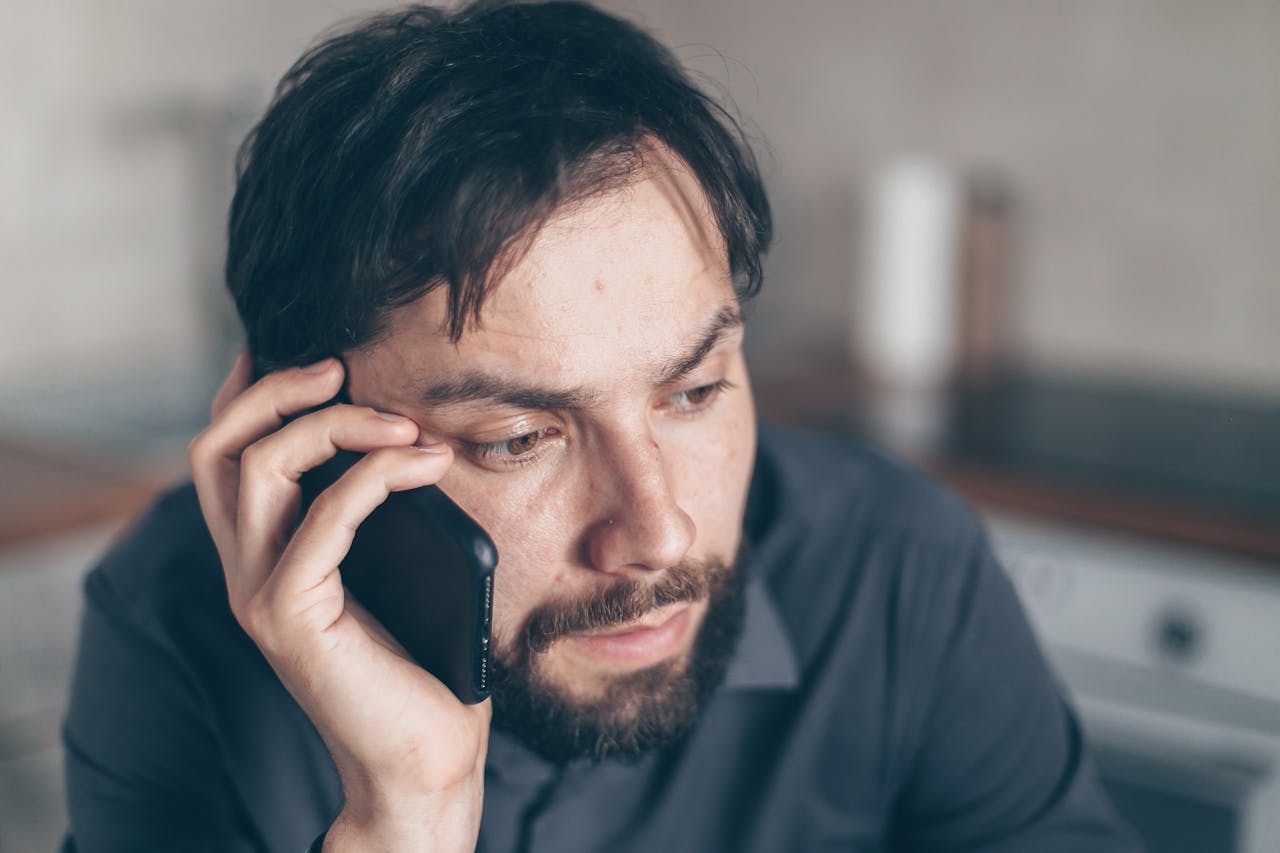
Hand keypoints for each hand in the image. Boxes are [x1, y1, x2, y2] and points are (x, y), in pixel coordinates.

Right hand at [187, 353, 489, 851]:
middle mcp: (248, 569)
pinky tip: (427, 465)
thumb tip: (418, 437)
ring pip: (258, 468)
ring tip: (402, 421)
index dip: (250, 393)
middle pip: (219, 447)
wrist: (424, 758)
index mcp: (267, 554)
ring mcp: (261, 594)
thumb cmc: (425, 663)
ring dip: (334, 425)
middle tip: (341, 367)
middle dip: (275, 390)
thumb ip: (382, 514)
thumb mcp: (398, 569)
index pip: (227, 455)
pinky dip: (375, 477)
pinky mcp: (289, 618)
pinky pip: (322, 521)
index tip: (308, 352)